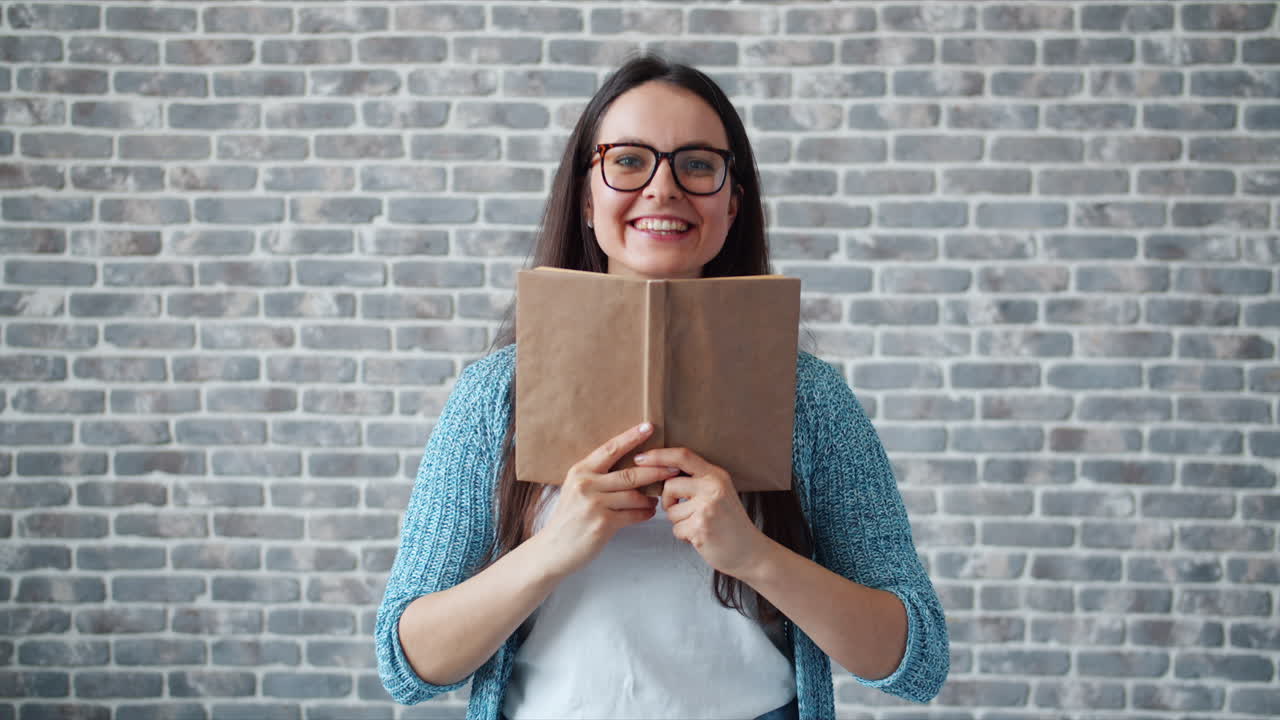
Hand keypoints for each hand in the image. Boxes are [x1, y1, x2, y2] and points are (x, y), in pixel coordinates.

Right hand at [532, 423, 681, 578]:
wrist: (553, 549)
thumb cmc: (569, 518)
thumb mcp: (576, 489)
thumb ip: (597, 477)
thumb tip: (630, 464)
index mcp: (580, 471)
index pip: (610, 449)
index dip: (631, 437)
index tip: (649, 427)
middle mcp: (586, 484)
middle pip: (630, 474)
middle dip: (656, 471)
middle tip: (674, 468)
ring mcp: (594, 504)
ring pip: (635, 496)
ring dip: (650, 497)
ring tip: (657, 498)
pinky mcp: (602, 524)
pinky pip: (633, 515)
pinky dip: (645, 513)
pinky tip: (649, 512)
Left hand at [636, 448, 773, 579]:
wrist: (751, 552)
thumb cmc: (730, 523)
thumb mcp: (720, 492)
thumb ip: (697, 481)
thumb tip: (661, 472)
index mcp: (716, 475)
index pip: (683, 456)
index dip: (658, 455)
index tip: (640, 458)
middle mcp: (713, 488)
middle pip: (669, 485)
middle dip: (668, 500)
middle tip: (683, 509)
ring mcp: (707, 508)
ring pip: (670, 510)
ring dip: (678, 521)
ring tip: (698, 525)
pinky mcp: (700, 527)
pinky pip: (676, 528)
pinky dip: (683, 535)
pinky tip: (700, 536)